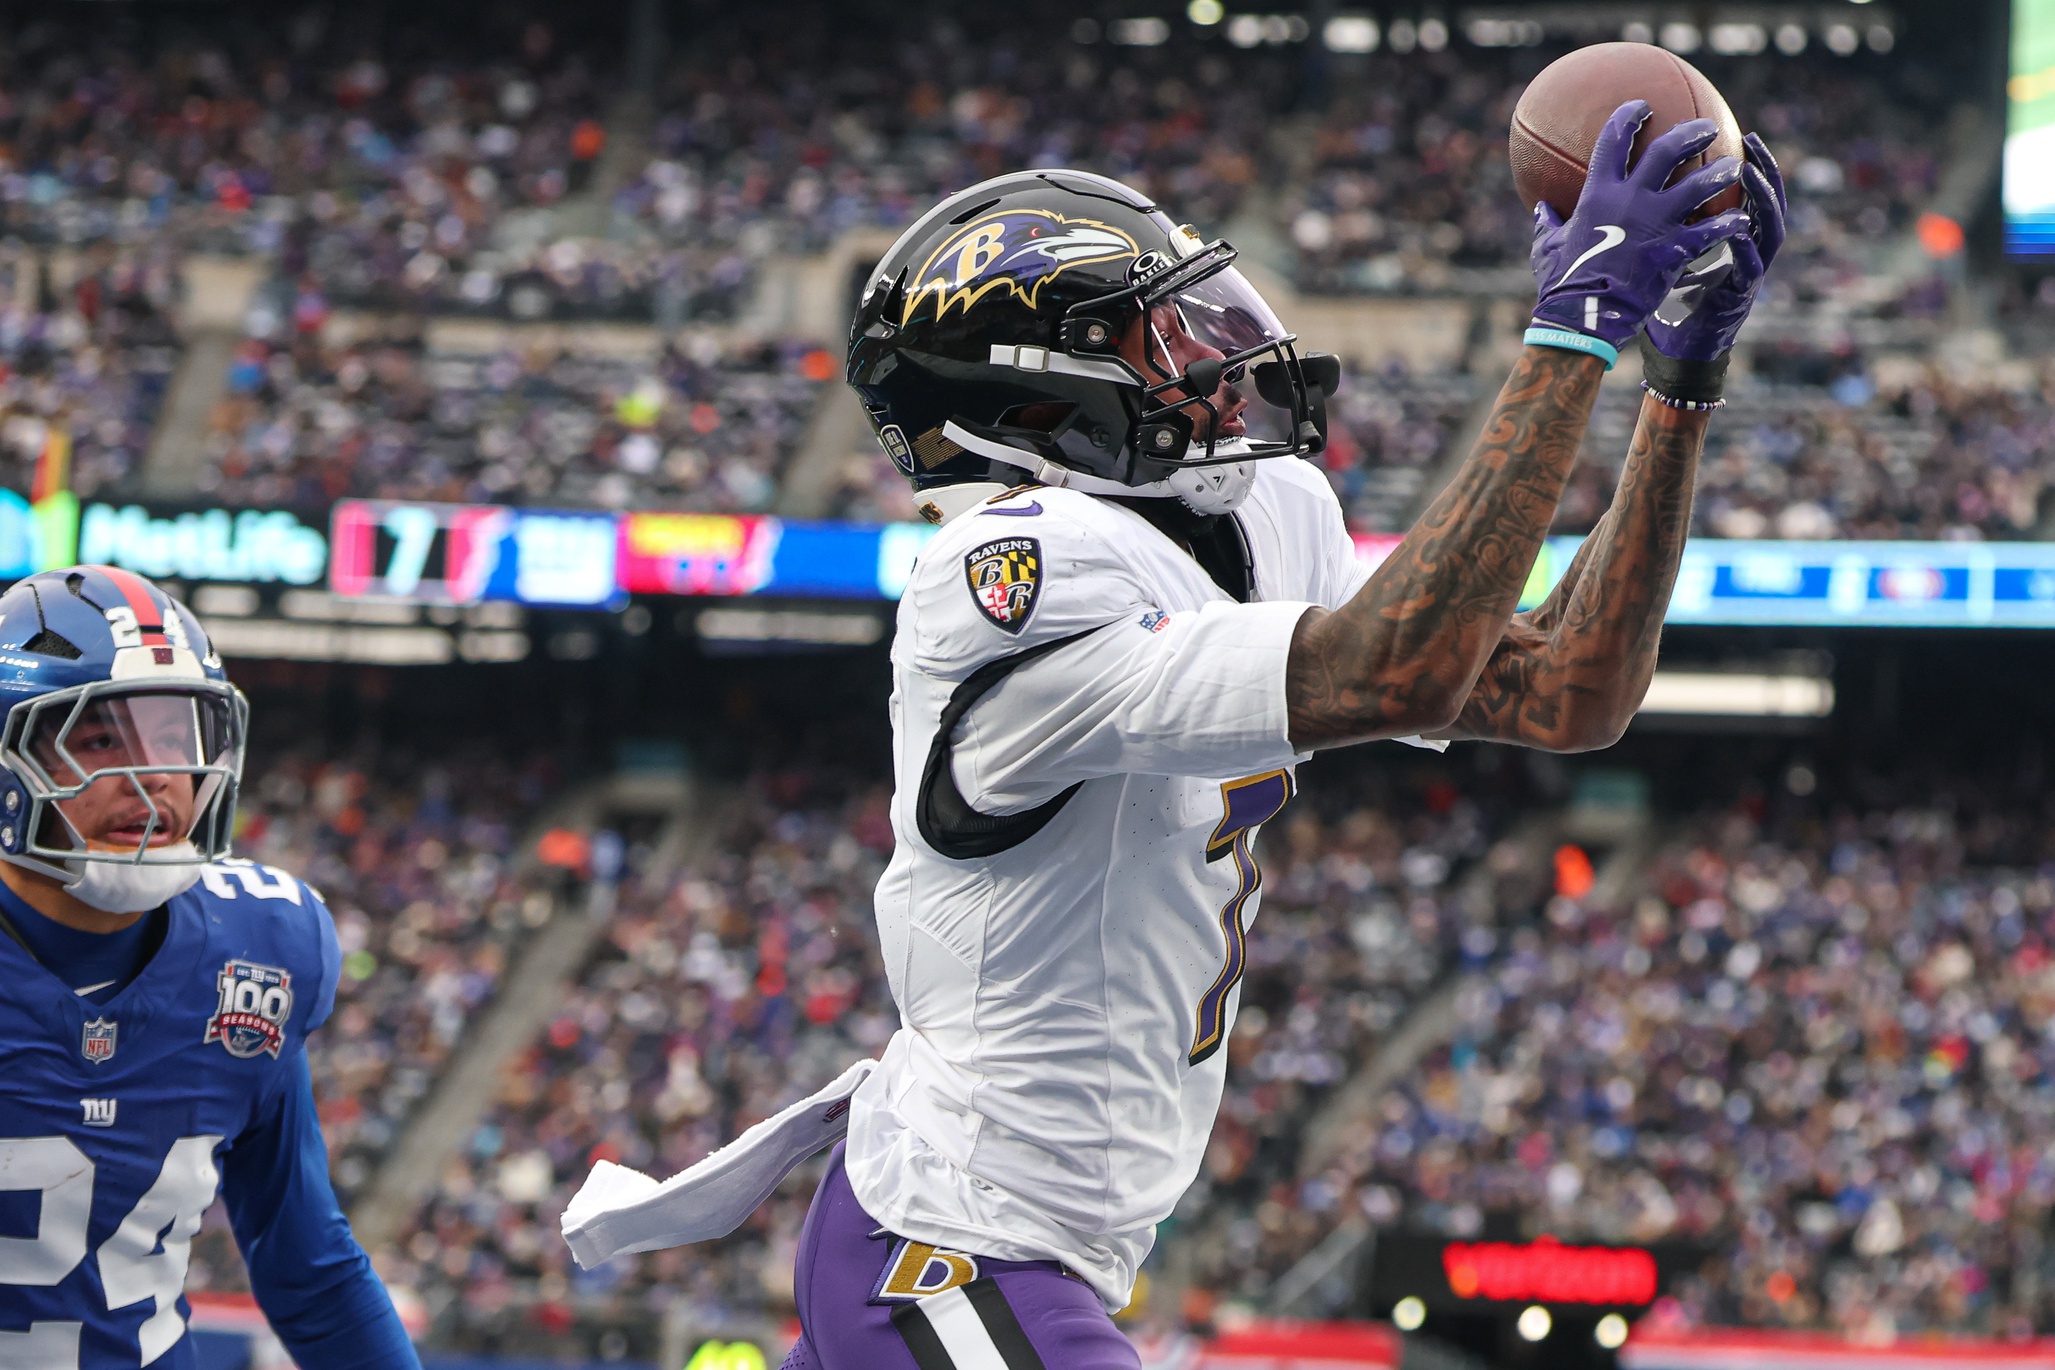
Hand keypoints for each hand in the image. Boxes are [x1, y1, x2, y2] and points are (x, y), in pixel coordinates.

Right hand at [1529, 101, 1749, 349]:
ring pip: (1699, 185)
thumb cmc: (1561, 283)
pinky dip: (1728, 224)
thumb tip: (1539, 210)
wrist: (1583, 316)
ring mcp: (1656, 223)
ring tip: (1733, 168)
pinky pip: (1710, 231)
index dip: (1629, 117)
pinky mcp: (1674, 250)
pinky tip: (1741, 220)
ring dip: (1720, 173)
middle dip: (1691, 133)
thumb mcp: (1546, 249)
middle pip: (1668, 151)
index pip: (1614, 140)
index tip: (1642, 106)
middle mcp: (1631, 200)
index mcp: (1598, 194)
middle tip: (1707, 128)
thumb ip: (1546, 225)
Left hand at [1644, 133, 1787, 360]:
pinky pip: (1749, 264)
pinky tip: (1741, 227)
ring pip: (1767, 226)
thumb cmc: (1662, 308)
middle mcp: (1739, 249)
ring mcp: (1745, 271)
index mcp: (1719, 237)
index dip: (1735, 162)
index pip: (1734, 193)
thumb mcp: (1651, 259)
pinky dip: (1745, 245)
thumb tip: (1600, 204)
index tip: (1725, 133)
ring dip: (1763, 198)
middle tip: (1750, 137)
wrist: (1673, 354)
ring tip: (1751, 172)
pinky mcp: (1739, 295)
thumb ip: (1640, 229)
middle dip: (1762, 166)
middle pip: (1762, 199)